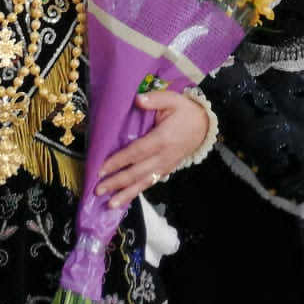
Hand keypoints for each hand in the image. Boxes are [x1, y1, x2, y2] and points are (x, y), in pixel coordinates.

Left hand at [95, 89, 212, 209]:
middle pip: (137, 172)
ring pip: (143, 182)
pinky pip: (150, 183)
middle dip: (117, 182)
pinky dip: (137, 192)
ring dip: (126, 194)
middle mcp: (163, 156)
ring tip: (111, 204)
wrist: (204, 125)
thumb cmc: (185, 111)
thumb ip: (154, 99)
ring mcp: (166, 166)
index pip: (137, 152)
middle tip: (98, 189)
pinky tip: (126, 199)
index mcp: (162, 138)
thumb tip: (138, 100)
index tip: (102, 169)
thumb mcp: (172, 99)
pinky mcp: (167, 170)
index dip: (119, 161)